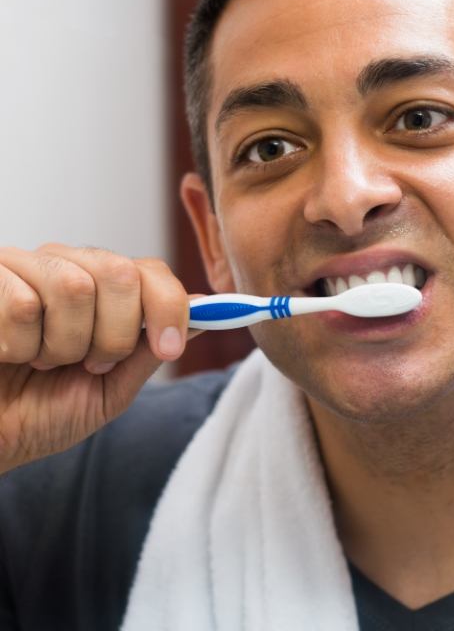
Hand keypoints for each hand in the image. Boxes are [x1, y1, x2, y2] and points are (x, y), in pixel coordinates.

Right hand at [0, 244, 200, 473]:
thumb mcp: (111, 388)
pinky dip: (18, 345)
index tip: (170, 348)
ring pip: (74, 287)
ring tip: (41, 362)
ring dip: (63, 345)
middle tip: (88, 363)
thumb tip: (207, 309)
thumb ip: (152, 348)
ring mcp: (24, 267)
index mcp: (102, 288)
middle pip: (120, 274)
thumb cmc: (40, 413)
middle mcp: (67, 267)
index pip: (151, 271)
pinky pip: (21, 304)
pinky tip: (7, 354)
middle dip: (114, 335)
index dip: (169, 307)